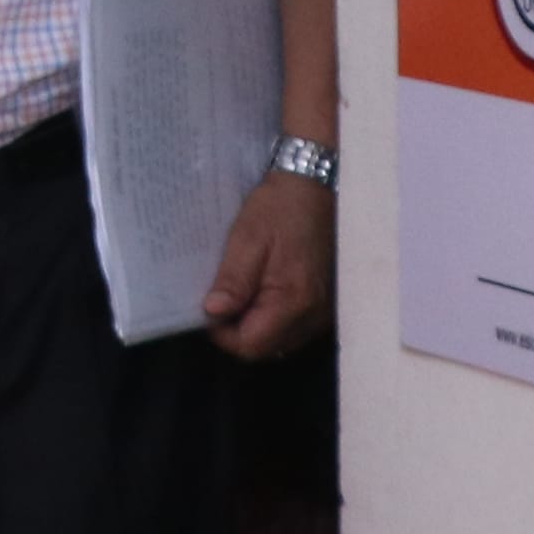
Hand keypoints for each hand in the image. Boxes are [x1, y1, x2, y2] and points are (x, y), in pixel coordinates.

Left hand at [202, 166, 329, 361]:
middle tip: (222, 298)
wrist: (318, 185)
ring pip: (279, 340)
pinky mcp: (325, 304)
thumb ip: (233, 280)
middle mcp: (314, 316)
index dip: (222, 333)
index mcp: (294, 301)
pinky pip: (293, 326)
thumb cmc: (281, 207)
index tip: (209, 307)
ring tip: (241, 292)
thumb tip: (213, 313)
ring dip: (255, 325)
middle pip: (266, 348)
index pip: (251, 345)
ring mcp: (323, 312)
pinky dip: (273, 317)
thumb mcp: (249, 237)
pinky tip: (262, 291)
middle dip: (238, 331)